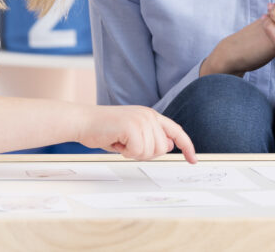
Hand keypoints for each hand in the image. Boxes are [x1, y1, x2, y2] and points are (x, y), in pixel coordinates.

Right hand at [77, 105, 196, 163]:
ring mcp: (142, 120)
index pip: (176, 131)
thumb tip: (168, 145)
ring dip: (133, 153)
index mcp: (150, 115)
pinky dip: (125, 152)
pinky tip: (116, 141)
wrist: (82, 121)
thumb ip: (150, 138)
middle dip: (145, 153)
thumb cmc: (102, 129)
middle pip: (162, 149)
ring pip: (150, 152)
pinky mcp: (133, 126)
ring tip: (119, 141)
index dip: (187, 146)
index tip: (192, 160)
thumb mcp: (132, 134)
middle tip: (127, 145)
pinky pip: (138, 151)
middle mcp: (149, 115)